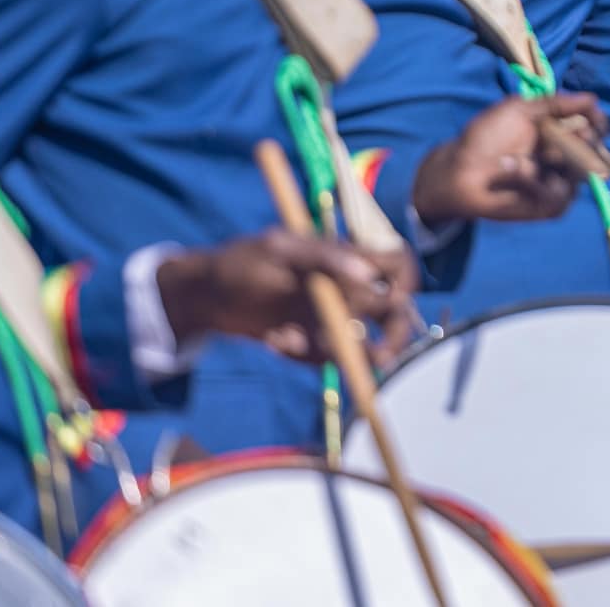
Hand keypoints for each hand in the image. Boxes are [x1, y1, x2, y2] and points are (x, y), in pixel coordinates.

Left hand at [157, 231, 419, 367]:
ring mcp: (329, 317)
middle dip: (390, 338)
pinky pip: (324, 358)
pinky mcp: (311, 341)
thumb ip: (325, 258)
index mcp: (345, 257)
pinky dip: (304, 355)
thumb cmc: (241, 263)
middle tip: (376, 358)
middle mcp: (345, 288)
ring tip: (290, 342)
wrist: (203, 297)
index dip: (406, 283)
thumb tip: (368, 276)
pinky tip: (277, 340)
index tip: (393, 303)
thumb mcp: (280, 252)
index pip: (397, 263)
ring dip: (333, 350)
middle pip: (391, 312)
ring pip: (357, 343)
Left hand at [411, 93, 607, 224]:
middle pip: (595, 151)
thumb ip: (556, 103)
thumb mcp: (518, 110)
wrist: (460, 171)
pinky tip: (515, 170)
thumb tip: (592, 99)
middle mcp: (563, 158)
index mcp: (558, 134)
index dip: (598, 123)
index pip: (593, 129)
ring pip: (582, 172)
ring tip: (532, 154)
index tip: (596, 120)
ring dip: (559, 158)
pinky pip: (559, 193)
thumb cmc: (484, 138)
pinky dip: (535, 180)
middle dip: (584, 141)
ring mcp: (559, 183)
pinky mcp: (551, 205)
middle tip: (570, 136)